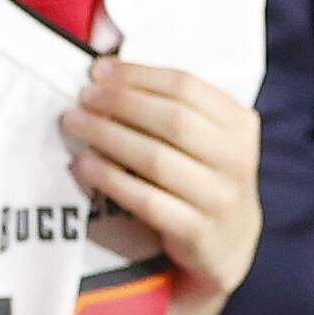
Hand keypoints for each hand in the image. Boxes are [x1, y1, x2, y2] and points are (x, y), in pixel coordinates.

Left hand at [62, 60, 261, 314]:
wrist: (227, 243)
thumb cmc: (201, 175)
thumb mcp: (204, 138)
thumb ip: (170, 105)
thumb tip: (105, 71)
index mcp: (239, 125)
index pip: (187, 86)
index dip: (138, 75)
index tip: (98, 71)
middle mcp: (237, 160)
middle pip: (173, 120)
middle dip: (120, 103)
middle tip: (82, 98)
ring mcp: (221, 199)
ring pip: (157, 159)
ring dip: (108, 137)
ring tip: (74, 123)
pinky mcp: (200, 232)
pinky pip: (147, 201)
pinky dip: (111, 180)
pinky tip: (83, 164)